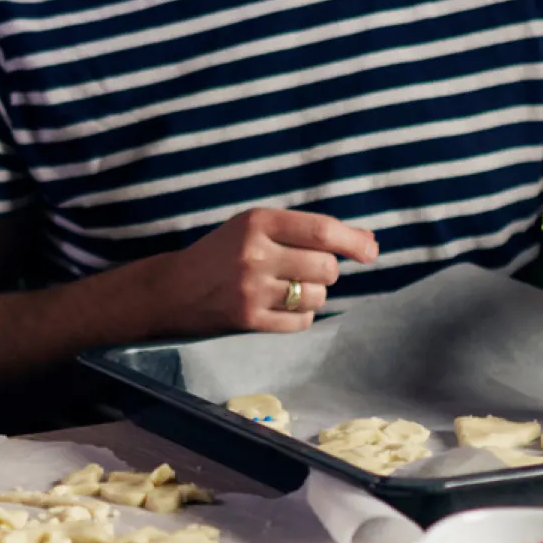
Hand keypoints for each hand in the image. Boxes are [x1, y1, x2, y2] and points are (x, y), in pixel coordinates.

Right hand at [130, 207, 378, 336]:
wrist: (172, 289)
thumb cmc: (222, 253)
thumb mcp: (253, 228)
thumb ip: (305, 230)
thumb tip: (368, 241)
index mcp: (258, 221)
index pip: (322, 230)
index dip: (354, 241)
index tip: (371, 251)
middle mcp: (255, 253)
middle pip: (326, 267)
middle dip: (327, 272)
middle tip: (307, 271)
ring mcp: (251, 289)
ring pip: (317, 296)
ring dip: (313, 295)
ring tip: (289, 289)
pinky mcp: (248, 319)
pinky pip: (300, 321)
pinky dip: (300, 316)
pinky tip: (280, 307)